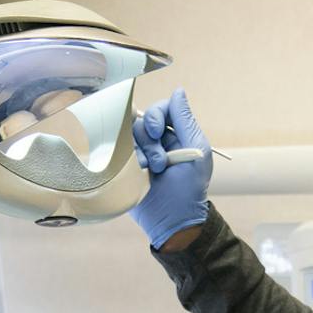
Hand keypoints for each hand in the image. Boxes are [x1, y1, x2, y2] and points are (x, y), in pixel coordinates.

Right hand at [129, 87, 212, 247]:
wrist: (172, 221)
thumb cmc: (190, 189)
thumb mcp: (196, 151)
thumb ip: (185, 120)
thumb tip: (178, 91)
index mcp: (176, 134)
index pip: (160, 109)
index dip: (156, 116)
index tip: (157, 132)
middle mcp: (156, 141)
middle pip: (141, 121)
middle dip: (149, 140)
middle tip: (160, 162)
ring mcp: (139, 153)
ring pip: (128, 135)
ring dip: (141, 152)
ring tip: (152, 171)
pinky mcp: (125, 167)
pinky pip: (116, 150)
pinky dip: (127, 159)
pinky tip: (138, 174)